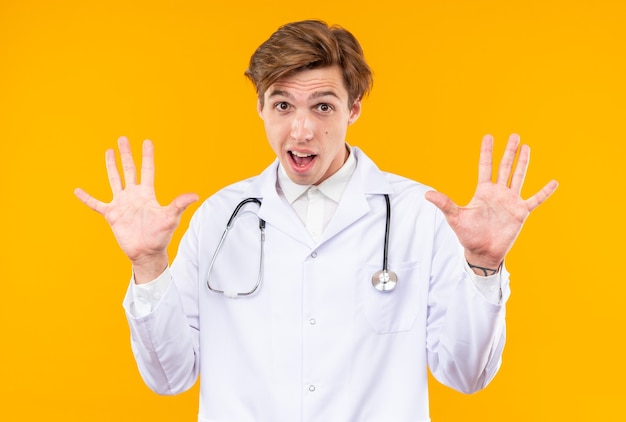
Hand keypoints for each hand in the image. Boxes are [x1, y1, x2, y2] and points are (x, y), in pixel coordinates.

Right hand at [74, 136, 198, 282]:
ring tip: (108, 151)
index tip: (147, 141)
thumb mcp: (170, 218)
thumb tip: (195, 195)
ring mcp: (122, 204)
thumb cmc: (160, 236)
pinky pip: (96, 204)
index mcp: (147, 194)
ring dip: (111, 166)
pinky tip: (77, 190)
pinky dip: (87, 198)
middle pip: (129, 170)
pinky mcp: (112, 215)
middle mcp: (134, 196)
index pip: (147, 170)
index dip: (147, 156)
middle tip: (123, 139)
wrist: (147, 252)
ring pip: (115, 180)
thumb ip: (179, 205)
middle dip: (126, 154)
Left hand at [425, 134, 557, 270]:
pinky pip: (535, 199)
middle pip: (504, 167)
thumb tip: (427, 194)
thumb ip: (445, 204)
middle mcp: (498, 193)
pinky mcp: (521, 212)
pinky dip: (544, 192)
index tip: (489, 136)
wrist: (483, 252)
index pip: (485, 166)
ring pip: (518, 177)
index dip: (487, 152)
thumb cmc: (468, 235)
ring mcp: (510, 201)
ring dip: (523, 163)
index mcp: (483, 191)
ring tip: (527, 147)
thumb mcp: (456, 217)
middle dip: (509, 151)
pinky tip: (554, 182)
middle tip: (514, 135)